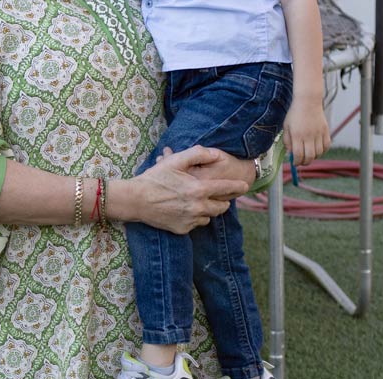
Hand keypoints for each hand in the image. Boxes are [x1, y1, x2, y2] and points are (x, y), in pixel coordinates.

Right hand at [125, 146, 249, 233]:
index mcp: (198, 189)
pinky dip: (195, 216)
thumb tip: (216, 154)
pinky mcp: (183, 229)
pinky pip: (196, 223)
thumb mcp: (175, 161)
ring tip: (199, 200)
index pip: (226, 189)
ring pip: (210, 216)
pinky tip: (185, 208)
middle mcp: (198, 207)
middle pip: (222, 207)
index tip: (246, 186)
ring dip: (208, 208)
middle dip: (224, 200)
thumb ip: (198, 154)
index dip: (238, 187)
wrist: (136, 200)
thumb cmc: (155, 178)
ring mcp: (191, 220)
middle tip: (219, 194)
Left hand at [283, 97, 329, 164]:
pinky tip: (317, 149)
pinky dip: (322, 151)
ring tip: (308, 154)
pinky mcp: (326, 131)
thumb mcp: (286, 126)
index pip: (298, 154)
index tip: (294, 163)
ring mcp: (319, 133)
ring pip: (319, 153)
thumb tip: (290, 154)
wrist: (308, 102)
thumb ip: (287, 141)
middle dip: (305, 163)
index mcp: (297, 134)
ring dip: (313, 157)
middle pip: (310, 156)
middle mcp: (309, 135)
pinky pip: (326, 146)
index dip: (296, 162)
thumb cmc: (295, 114)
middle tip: (301, 162)